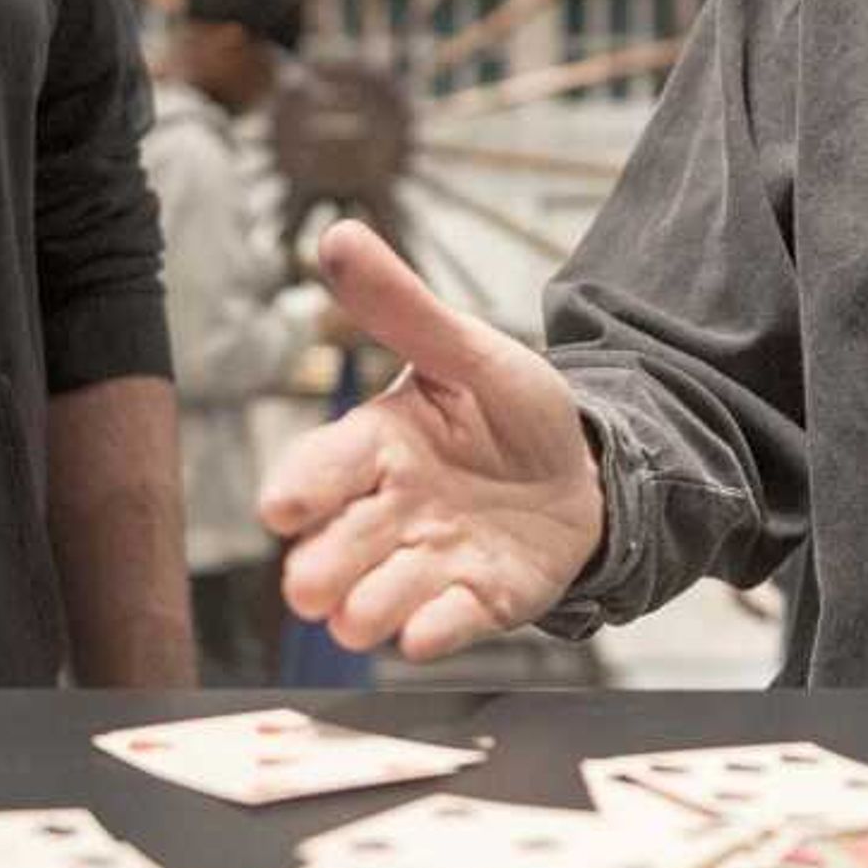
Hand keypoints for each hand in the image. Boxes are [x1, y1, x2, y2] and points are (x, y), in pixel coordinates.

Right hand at [257, 220, 604, 662]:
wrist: (587, 470)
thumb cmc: (510, 411)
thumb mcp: (468, 350)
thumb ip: (403, 308)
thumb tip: (338, 235)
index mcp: (377, 446)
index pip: (322, 468)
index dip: (299, 487)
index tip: (280, 508)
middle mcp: (390, 513)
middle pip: (335, 548)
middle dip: (321, 568)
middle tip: (310, 586)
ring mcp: (429, 563)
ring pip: (377, 598)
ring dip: (366, 608)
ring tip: (359, 617)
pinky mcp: (475, 602)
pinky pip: (445, 625)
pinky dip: (432, 632)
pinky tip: (425, 633)